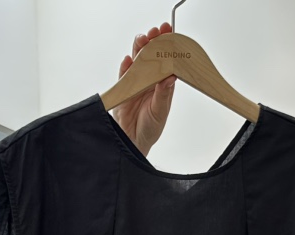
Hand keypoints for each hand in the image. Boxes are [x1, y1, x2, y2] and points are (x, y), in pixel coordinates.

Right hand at [113, 24, 175, 156]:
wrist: (132, 143)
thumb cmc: (149, 129)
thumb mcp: (160, 112)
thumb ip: (163, 94)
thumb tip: (171, 77)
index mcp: (162, 85)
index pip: (166, 62)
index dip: (168, 47)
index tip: (170, 33)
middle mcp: (150, 81)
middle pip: (151, 56)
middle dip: (153, 42)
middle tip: (156, 32)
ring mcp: (136, 83)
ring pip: (137, 61)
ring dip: (139, 49)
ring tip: (142, 39)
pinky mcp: (123, 88)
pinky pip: (123, 74)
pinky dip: (125, 66)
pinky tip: (128, 59)